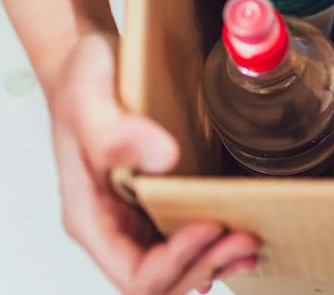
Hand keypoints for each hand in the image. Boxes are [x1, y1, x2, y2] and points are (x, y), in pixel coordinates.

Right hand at [50, 33, 259, 293]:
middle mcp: (113, 225)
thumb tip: (164, 157)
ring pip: (176, 267)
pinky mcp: (158, 201)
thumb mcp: (89, 97)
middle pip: (159, 279)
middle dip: (205, 264)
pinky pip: (185, 239)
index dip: (174, 261)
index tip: (210, 226)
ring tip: (252, 242)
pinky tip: (242, 233)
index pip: (132, 272)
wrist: (89, 61)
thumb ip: (115, 131)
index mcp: (90, 216)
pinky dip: (215, 244)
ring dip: (215, 261)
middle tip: (247, 238)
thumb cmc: (82, 80)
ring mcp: (136, 217)